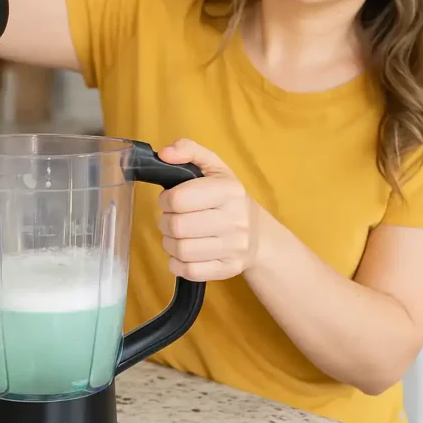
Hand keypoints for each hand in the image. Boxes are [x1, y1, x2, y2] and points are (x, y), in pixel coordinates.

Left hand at [156, 139, 266, 281]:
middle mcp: (235, 220)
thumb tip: (164, 154)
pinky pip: (189, 271)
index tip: (170, 200)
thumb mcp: (214, 167)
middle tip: (172, 219)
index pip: (178, 199)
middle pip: (177, 227)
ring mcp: (233, 248)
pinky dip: (177, 263)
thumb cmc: (228, 198)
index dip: (165, 200)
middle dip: (165, 222)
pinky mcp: (228, 269)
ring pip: (180, 251)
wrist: (259, 234)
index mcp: (229, 191)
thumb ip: (188, 150)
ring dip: (169, 243)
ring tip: (177, 235)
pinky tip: (183, 253)